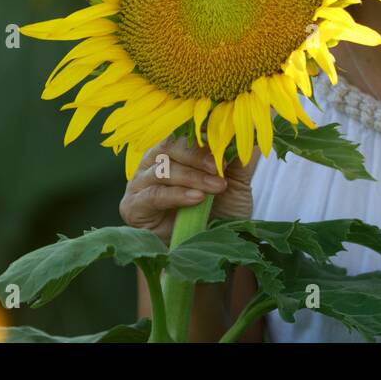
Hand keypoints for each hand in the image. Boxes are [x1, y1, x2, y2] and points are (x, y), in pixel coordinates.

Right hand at [119, 135, 260, 244]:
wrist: (210, 249)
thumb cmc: (220, 211)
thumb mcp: (236, 181)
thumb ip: (238, 156)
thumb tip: (248, 130)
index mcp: (175, 148)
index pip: (183, 131)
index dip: (204, 135)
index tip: (227, 144)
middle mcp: (154, 160)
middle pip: (169, 145)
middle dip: (198, 156)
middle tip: (219, 169)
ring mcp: (139, 182)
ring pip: (163, 169)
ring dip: (193, 177)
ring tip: (215, 188)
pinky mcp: (132, 206)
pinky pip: (154, 194)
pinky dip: (177, 194)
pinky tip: (196, 200)